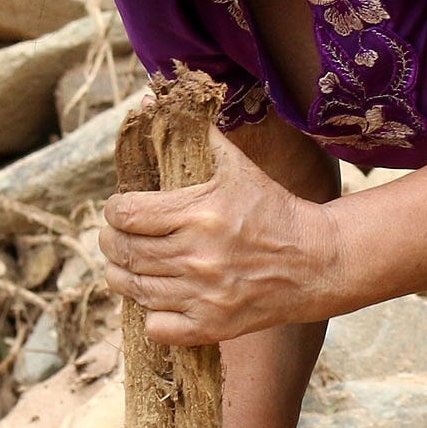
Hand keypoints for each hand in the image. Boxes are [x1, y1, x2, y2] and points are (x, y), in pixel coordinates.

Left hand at [100, 134, 345, 346]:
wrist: (315, 261)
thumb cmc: (271, 208)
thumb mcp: (235, 165)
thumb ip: (193, 135)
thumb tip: (149, 100)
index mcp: (201, 212)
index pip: (127, 214)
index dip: (115, 210)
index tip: (120, 208)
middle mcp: (199, 257)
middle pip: (124, 252)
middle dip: (111, 241)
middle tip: (116, 236)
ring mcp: (205, 295)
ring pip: (134, 289)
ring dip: (120, 274)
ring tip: (124, 263)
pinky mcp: (212, 326)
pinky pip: (157, 328)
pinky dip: (149, 315)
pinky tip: (156, 298)